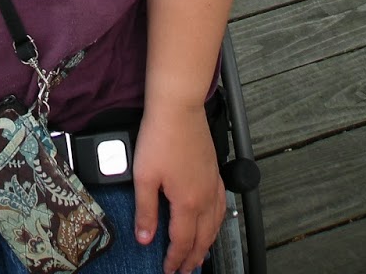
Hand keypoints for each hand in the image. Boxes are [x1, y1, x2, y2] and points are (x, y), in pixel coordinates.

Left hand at [132, 104, 225, 273]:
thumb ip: (145, 210)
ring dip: (207, 243)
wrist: (178, 107)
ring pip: (215, 224)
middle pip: (203, 238)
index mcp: (188, 202)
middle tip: (185, 270)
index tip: (169, 270)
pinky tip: (213, 220)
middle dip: (193, 258)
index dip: (175, 259)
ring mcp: (212, 184)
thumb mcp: (144, 176)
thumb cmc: (161, 136)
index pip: (183, 241)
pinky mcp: (214, 171)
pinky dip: (217, 221)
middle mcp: (205, 197)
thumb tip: (144, 238)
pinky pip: (221, 206)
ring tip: (200, 255)